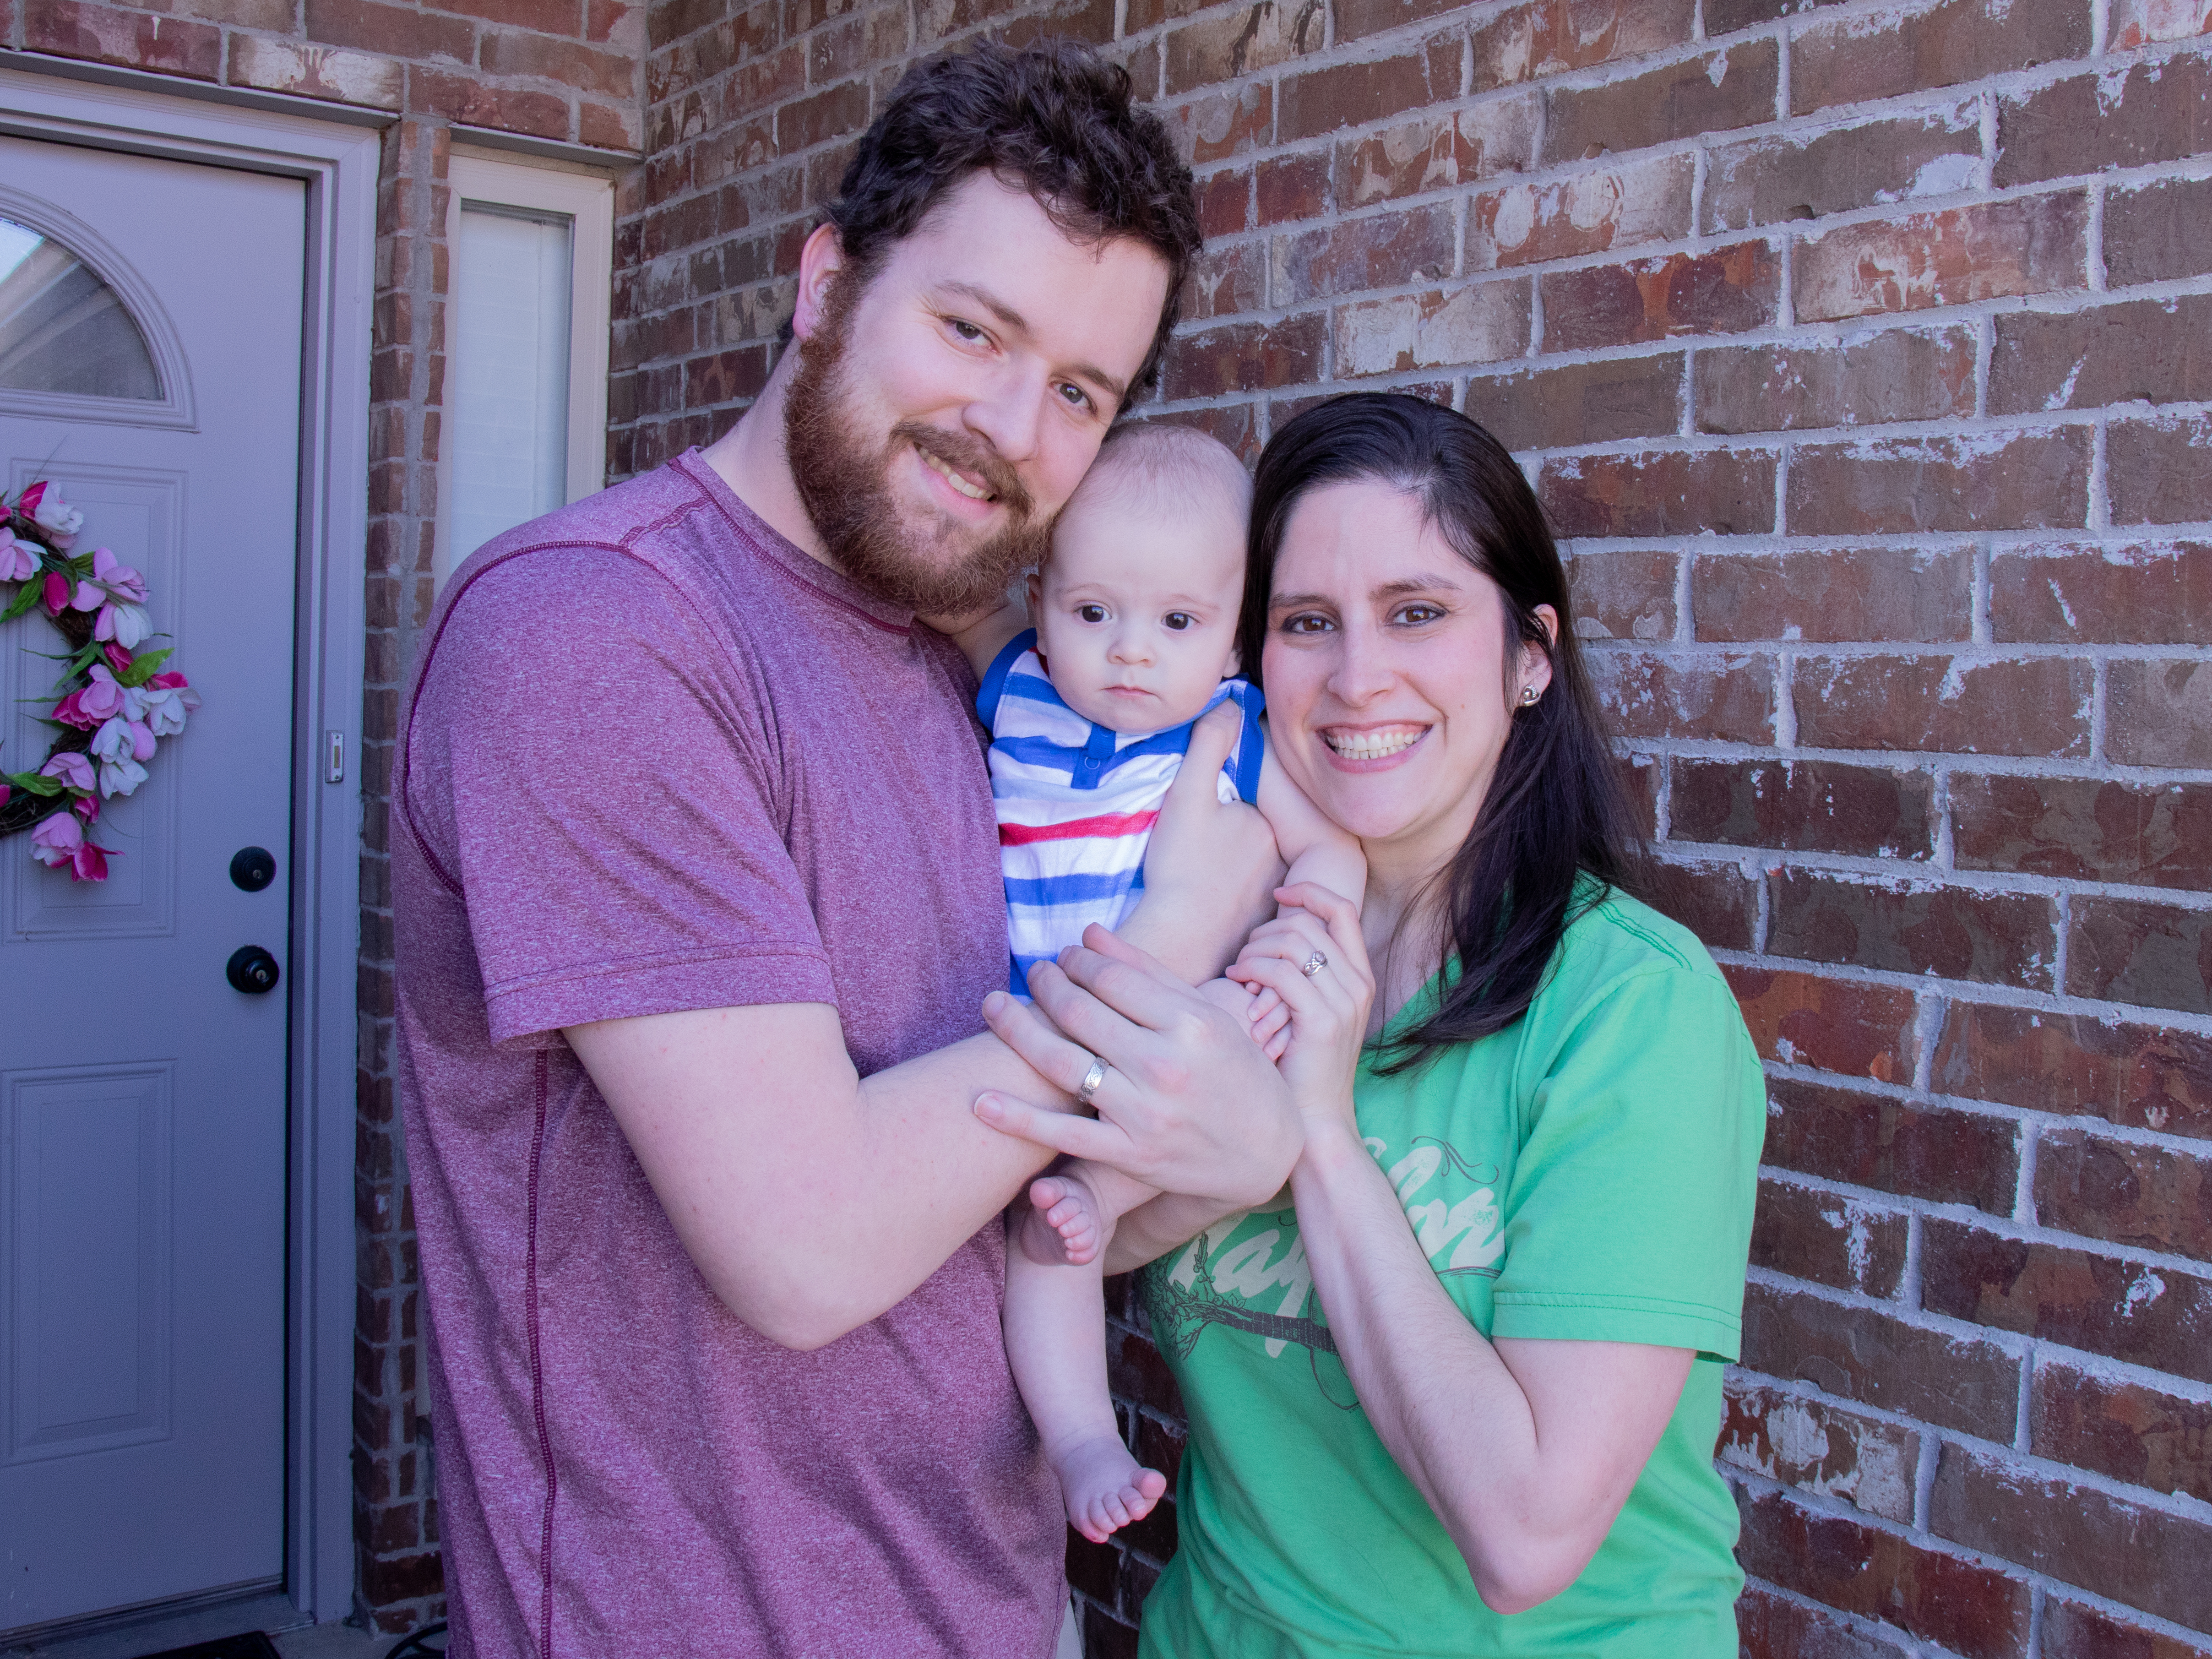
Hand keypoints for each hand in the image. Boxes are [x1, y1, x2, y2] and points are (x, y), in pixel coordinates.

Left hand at [974, 926, 1302, 1206]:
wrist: (1266, 1151)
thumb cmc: (1237, 1071)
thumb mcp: (1207, 1014)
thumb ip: (1148, 971)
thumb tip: (1088, 933)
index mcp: (1190, 1022)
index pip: (1111, 979)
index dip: (1075, 961)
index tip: (1063, 955)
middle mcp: (1165, 1066)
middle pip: (1080, 1013)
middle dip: (1045, 985)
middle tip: (1032, 973)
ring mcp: (1145, 1113)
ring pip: (1061, 1063)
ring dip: (1017, 1029)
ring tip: (995, 1007)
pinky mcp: (1130, 1154)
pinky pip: (1063, 1133)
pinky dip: (1017, 1118)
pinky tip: (979, 1100)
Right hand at [1121, 702, 1284, 981]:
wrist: (1177, 940)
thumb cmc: (1181, 868)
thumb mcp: (1188, 796)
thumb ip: (1209, 745)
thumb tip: (1231, 704)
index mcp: (1274, 823)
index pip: (1262, 785)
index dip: (1233, 780)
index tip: (1205, 799)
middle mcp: (1286, 857)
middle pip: (1261, 823)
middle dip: (1235, 819)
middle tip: (1197, 836)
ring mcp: (1275, 892)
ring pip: (1257, 857)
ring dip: (1235, 853)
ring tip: (1199, 859)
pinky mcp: (1259, 920)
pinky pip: (1251, 889)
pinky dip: (1233, 884)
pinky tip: (1207, 889)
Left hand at [1225, 883, 1373, 1131]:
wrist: (1313, 1128)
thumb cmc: (1296, 1072)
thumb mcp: (1303, 1015)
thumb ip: (1297, 976)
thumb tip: (1263, 939)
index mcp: (1358, 978)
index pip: (1340, 909)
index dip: (1307, 891)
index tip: (1277, 894)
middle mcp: (1358, 984)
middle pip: (1307, 921)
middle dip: (1266, 930)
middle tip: (1244, 958)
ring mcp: (1344, 1002)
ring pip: (1292, 941)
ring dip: (1254, 949)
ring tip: (1238, 973)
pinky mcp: (1324, 1021)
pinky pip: (1282, 971)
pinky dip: (1252, 969)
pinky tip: (1236, 983)